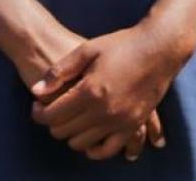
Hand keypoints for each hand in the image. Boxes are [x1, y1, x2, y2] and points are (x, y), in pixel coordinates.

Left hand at [30, 21, 188, 160]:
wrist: (159, 48)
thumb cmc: (122, 45)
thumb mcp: (87, 49)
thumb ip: (60, 71)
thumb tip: (36, 91)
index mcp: (90, 91)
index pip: (53, 115)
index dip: (39, 113)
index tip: (36, 107)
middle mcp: (104, 111)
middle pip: (65, 131)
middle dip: (52, 123)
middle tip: (51, 112)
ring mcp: (120, 121)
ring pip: (83, 143)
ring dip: (71, 135)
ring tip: (69, 120)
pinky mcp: (133, 125)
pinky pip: (109, 150)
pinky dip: (95, 149)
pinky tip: (89, 141)